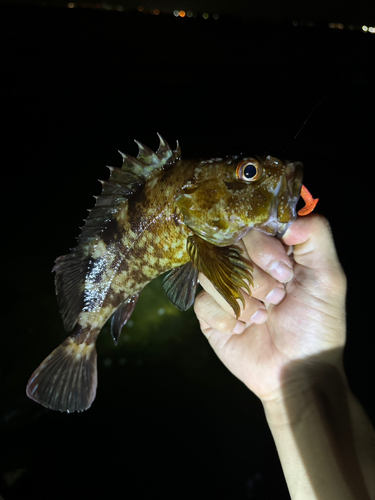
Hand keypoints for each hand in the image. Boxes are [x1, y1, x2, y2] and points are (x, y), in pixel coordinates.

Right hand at [194, 214, 346, 401]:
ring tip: (263, 316)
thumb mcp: (328, 277)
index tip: (282, 269)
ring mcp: (225, 288)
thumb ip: (316, 236)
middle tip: (278, 297)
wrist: (297, 371)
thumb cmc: (317, 324)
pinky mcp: (210, 314)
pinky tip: (244, 329)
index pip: (250, 225)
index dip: (261, 245)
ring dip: (242, 299)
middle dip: (255, 276)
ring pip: (211, 273)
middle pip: (227, 247)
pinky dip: (227, 317)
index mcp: (271, 251)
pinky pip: (203, 302)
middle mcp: (245, 265)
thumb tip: (288, 218)